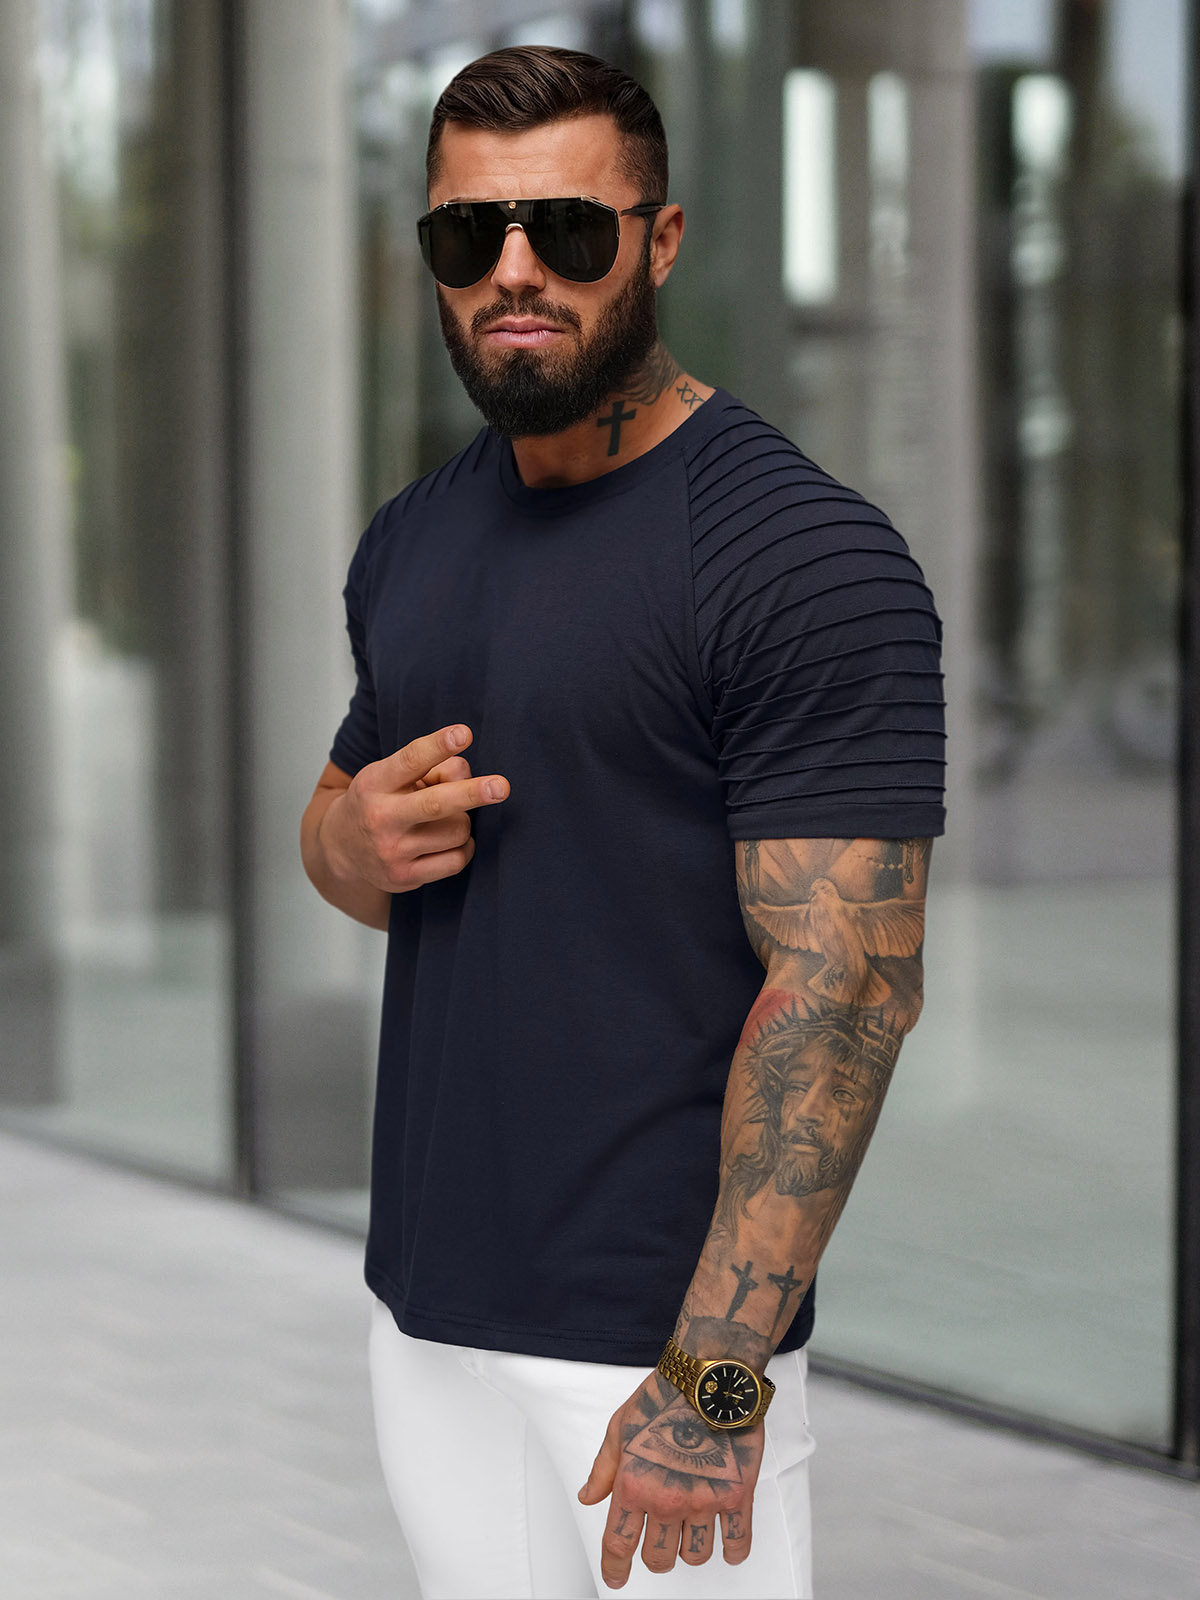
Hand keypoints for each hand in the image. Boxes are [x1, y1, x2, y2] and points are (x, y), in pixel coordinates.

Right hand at [320, 724, 508, 892]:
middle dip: (471, 793)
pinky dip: (463, 846)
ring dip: (463, 821)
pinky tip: (450, 840)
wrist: (341, 847)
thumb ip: (431, 767)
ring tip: (447, 818)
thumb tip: (465, 774)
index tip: (464, 733)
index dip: (438, 745)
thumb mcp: (392, 775)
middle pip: (436, 804)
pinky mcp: (404, 877)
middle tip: (502, 786)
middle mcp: (380, 817)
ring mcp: (392, 851)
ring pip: (456, 830)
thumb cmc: (379, 800)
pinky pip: (457, 860)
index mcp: (375, 783)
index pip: (410, 760)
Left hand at [578, 1370, 763, 1588]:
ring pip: (695, 1556)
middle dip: (656, 1558)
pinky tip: (727, 1547)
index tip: (617, 1578)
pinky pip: (737, 1541)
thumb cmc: (664, 1396)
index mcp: (634, 1486)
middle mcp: (667, 1501)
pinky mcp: (736, 1495)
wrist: (707, 1379)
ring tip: (691, 1534)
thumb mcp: (619, 1428)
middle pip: (658, 1558)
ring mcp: (703, 1502)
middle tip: (659, 1547)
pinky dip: (733, 1551)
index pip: (619, 1543)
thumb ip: (603, 1469)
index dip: (615, 1567)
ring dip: (690, 1551)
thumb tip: (589, 1497)